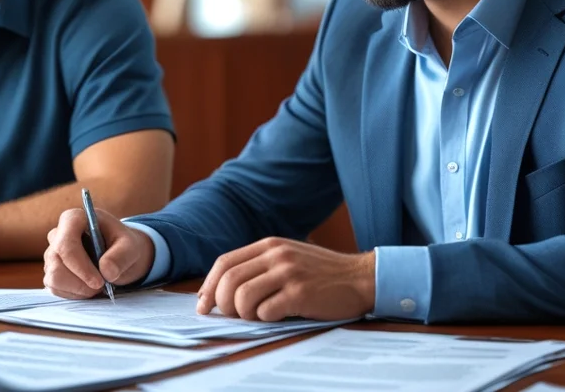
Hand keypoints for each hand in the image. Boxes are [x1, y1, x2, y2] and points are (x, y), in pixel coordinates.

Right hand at [43, 208, 154, 298]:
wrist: (120, 255)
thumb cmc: (123, 245)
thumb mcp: (130, 247)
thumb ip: (121, 256)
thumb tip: (106, 271)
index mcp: (74, 219)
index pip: (65, 243)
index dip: (79, 265)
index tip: (99, 281)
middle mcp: (58, 234)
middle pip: (57, 263)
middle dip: (80, 281)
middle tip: (102, 286)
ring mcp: (52, 254)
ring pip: (53, 278)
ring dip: (78, 289)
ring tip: (98, 286)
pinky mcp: (51, 271)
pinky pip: (55, 288)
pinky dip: (74, 294)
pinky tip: (88, 288)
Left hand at [196, 237, 374, 321]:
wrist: (360, 278)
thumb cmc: (321, 274)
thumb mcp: (287, 258)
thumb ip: (259, 267)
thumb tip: (221, 291)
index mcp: (269, 245)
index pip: (224, 262)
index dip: (208, 286)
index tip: (203, 305)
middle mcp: (276, 255)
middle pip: (229, 280)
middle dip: (222, 304)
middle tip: (231, 316)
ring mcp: (289, 273)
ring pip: (243, 297)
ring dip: (243, 314)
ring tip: (258, 316)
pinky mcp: (301, 293)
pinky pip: (266, 311)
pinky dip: (265, 319)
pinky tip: (277, 316)